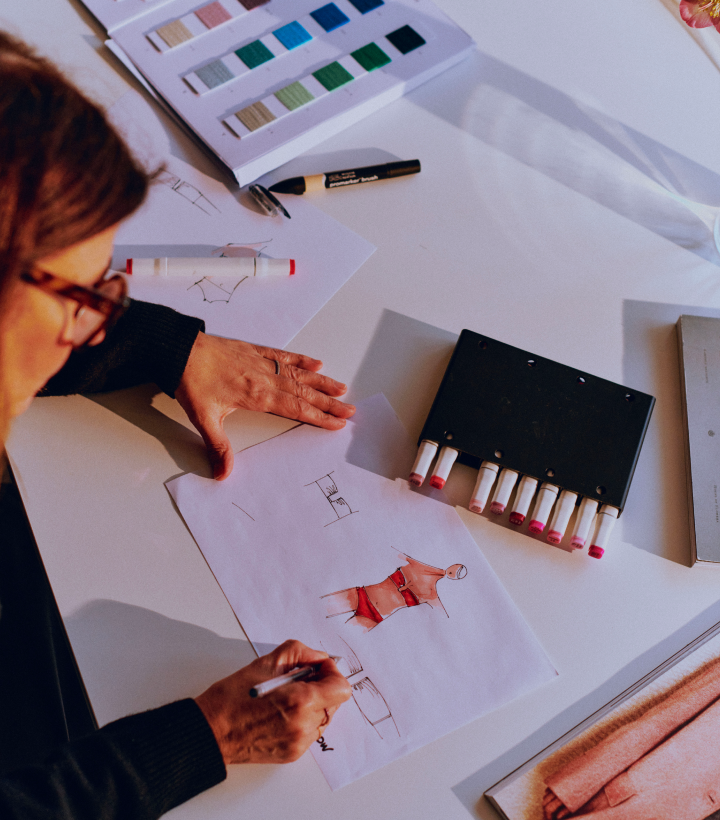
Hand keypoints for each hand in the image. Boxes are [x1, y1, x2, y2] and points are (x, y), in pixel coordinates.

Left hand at [175, 333, 354, 479]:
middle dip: (328, 403)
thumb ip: (218, 446)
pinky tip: (316, 363)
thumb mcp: (204, 418)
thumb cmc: (191, 382)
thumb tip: (223, 473)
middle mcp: (265, 378)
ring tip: (341, 388)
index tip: (337, 423)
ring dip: (321, 382)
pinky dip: (301, 360)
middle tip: (349, 410)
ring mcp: (261, 363)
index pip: (296, 409)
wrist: (179, 351)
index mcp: (257, 396)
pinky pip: (283, 356)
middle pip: (304, 393)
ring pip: (299, 374)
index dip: (318, 417)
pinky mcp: (254, 351)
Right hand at [194, 640, 350, 764]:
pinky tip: (281, 711)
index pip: (341, 688)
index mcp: (300, 701)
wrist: (211, 731)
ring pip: (323, 717)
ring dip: (313, 703)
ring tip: (286, 696)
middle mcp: (304, 726)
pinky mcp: (292, 754)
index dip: (332, 673)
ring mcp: (299, 743)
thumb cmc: (232, 697)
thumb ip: (299, 653)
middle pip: (334, 702)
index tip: (318, 667)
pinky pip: (310, 732)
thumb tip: (319, 658)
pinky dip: (303, 719)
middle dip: (322, 686)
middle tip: (299, 678)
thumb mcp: (266, 662)